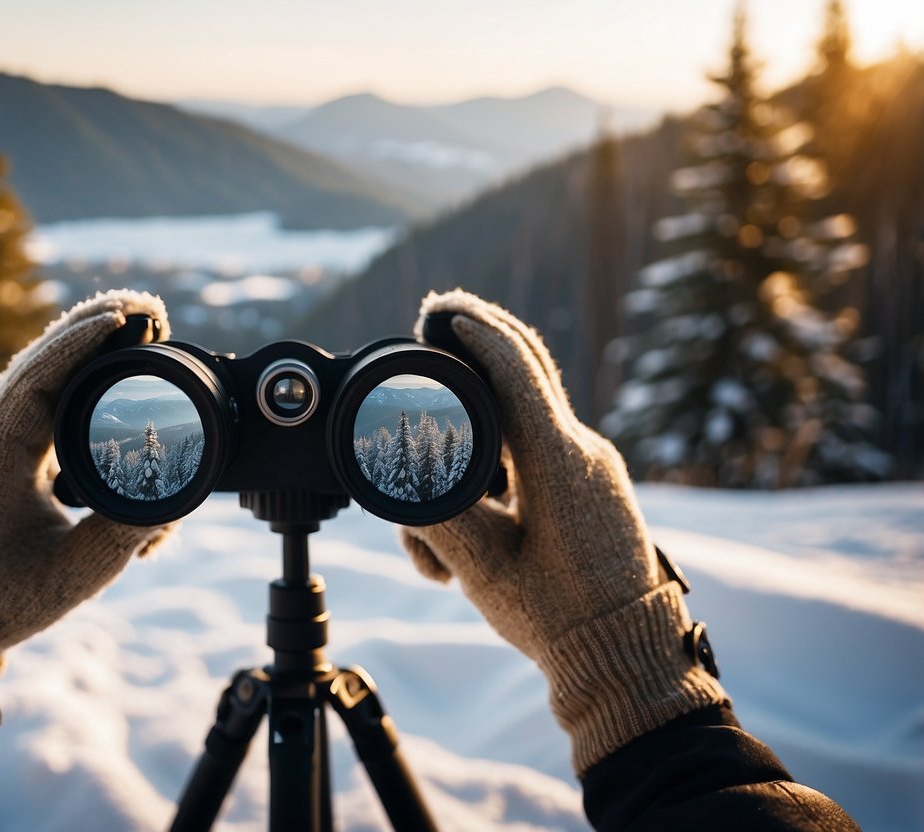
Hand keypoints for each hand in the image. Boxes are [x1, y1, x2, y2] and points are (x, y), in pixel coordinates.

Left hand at [0, 290, 175, 692]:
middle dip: (102, 328)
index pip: (42, 372)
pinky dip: (73, 376)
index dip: (87, 338)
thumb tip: (178, 503)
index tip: (133, 315)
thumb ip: (128, 534)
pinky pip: (32, 389)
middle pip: (47, 356)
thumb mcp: (71, 574)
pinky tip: (108, 374)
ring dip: (90, 353)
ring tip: (145, 334)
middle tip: (157, 315)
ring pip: (41, 369)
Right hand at [402, 289, 726, 772]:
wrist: (625, 660)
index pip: (515, 371)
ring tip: (444, 453)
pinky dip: (501, 453)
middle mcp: (584, 452)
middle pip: (529, 370)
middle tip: (441, 317)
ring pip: (527, 416)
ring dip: (482, 419)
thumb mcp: (481, 566)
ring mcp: (593, 468)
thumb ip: (434, 514)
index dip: (476, 332)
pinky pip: (540, 449)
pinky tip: (470, 499)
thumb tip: (400, 480)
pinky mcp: (591, 488)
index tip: (441, 310)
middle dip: (485, 337)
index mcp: (560, 461)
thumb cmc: (558, 618)